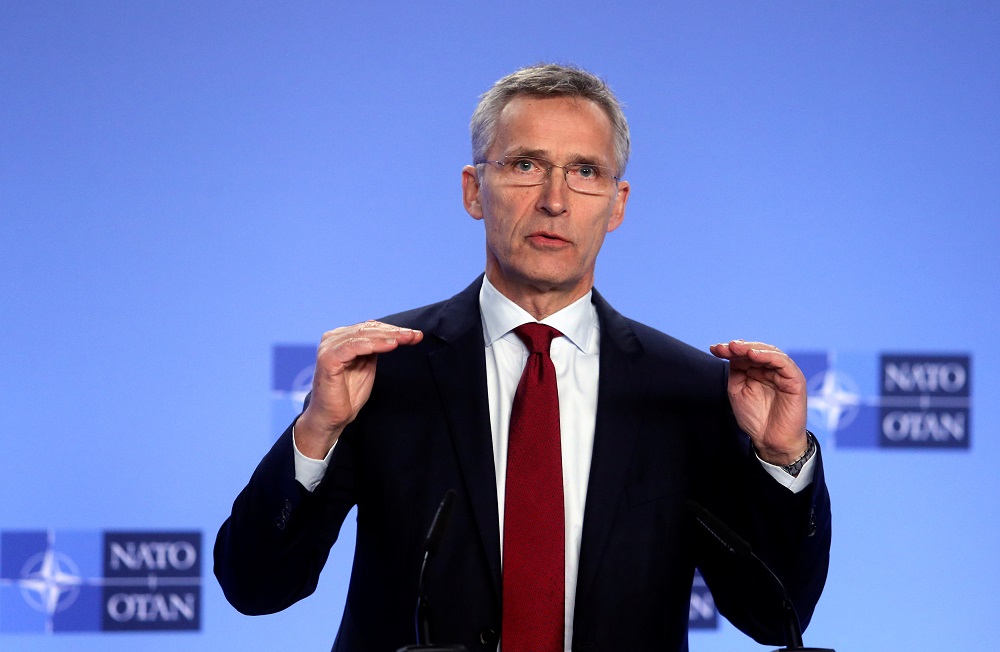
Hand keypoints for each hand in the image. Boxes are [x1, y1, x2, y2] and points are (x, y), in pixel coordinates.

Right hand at [295, 321, 422, 458]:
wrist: (332, 418)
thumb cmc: (348, 393)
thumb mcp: (367, 366)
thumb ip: (374, 349)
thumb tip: (393, 335)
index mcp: (342, 338)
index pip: (371, 328)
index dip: (394, 330)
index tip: (416, 335)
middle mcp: (333, 339)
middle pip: (368, 329)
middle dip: (395, 332)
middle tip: (415, 335)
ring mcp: (329, 347)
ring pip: (363, 335)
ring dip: (387, 336)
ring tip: (405, 339)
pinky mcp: (328, 359)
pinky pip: (352, 347)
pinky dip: (372, 344)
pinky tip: (390, 345)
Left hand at [709, 340, 807, 465]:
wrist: (770, 440)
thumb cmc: (756, 418)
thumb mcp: (738, 390)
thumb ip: (736, 371)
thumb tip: (730, 352)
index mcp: (758, 371)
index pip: (744, 355)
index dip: (729, 350)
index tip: (714, 349)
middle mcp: (771, 370)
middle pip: (755, 351)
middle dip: (738, 348)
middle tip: (724, 347)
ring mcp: (783, 374)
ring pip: (769, 352)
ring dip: (750, 348)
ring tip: (735, 347)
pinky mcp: (794, 380)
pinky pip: (783, 362)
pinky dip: (767, 356)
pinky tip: (753, 355)